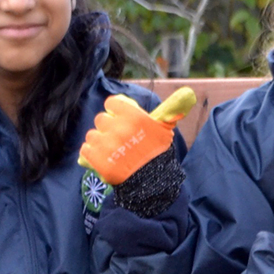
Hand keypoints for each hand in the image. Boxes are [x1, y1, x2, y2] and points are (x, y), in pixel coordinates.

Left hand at [79, 86, 194, 183]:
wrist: (150, 181)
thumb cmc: (158, 152)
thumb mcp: (165, 128)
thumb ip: (170, 110)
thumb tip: (188, 92)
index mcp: (133, 116)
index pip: (112, 103)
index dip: (114, 110)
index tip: (119, 117)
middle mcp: (117, 127)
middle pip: (101, 119)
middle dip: (107, 127)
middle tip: (116, 137)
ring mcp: (105, 143)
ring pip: (92, 134)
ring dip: (98, 140)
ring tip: (109, 149)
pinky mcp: (96, 158)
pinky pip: (85, 148)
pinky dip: (90, 152)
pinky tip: (101, 156)